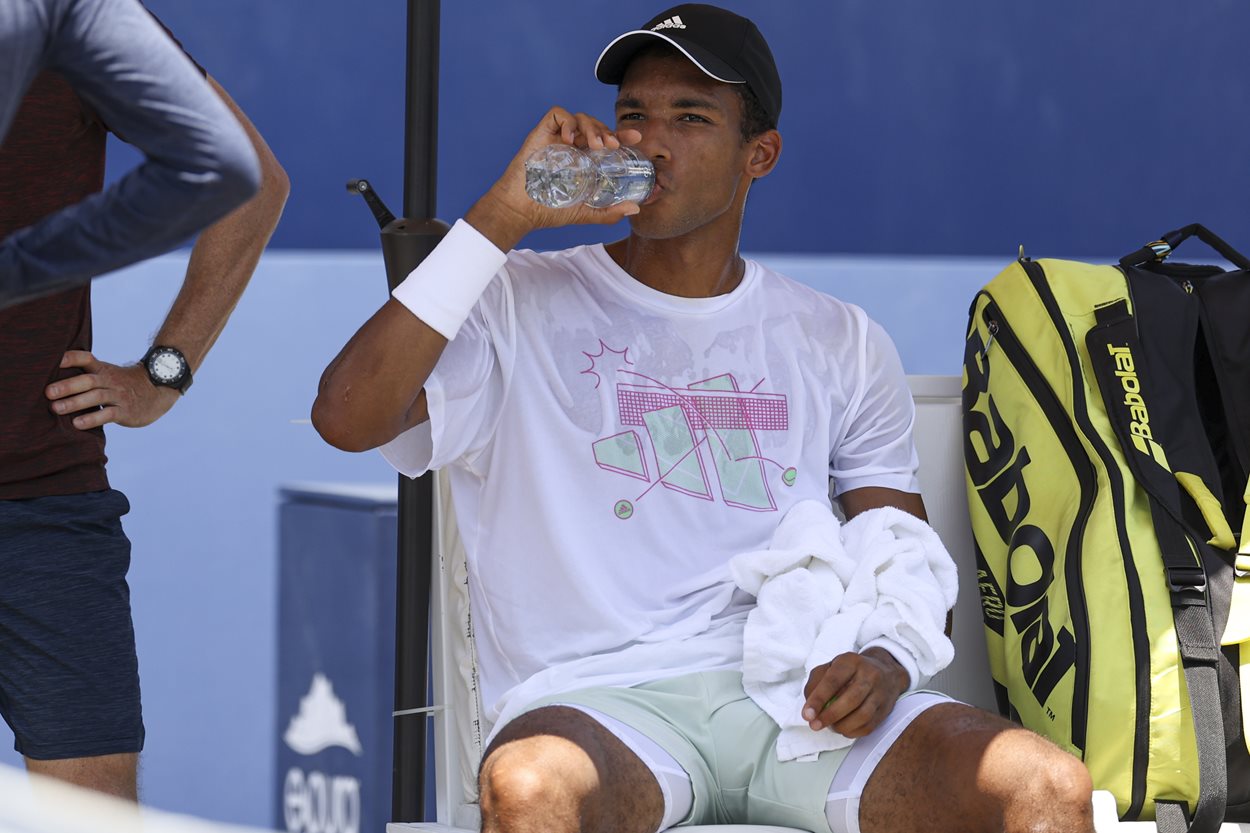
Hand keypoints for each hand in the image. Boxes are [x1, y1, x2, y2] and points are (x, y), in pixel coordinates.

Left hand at [45, 350, 179, 429]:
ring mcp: (119, 396)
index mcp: (103, 370)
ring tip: (56, 409)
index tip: (54, 361)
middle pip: (88, 380)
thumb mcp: (109, 375)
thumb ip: (88, 377)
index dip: (70, 358)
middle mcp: (110, 381)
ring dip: (75, 402)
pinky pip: (108, 414)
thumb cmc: (126, 385)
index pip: (86, 358)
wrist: (159, 391)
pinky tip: (78, 424)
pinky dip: (92, 418)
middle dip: (67, 386)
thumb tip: (54, 385)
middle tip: (48, 392)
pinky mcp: (126, 411)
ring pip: (96, 397)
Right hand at [467, 107, 644, 248]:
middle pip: (596, 126)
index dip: (621, 136)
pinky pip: (558, 114)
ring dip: (592, 127)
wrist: (521, 210)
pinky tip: (570, 140)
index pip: (606, 141)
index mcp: (583, 160)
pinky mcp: (542, 133)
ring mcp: (557, 139)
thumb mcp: (585, 213)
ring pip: (580, 117)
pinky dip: (568, 122)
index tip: (636, 138)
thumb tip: (635, 208)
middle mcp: (572, 147)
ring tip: (594, 145)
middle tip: (612, 146)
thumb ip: (609, 212)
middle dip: (608, 131)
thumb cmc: (549, 210)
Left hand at [801, 648, 909, 737]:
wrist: (885, 671)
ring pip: (863, 715)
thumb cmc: (850, 671)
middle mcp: (869, 675)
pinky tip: (844, 729)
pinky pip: (870, 726)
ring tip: (830, 727)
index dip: (818, 699)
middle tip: (815, 725)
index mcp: (850, 662)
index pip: (833, 681)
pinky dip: (853, 732)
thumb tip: (809, 707)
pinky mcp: (886, 709)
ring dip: (842, 726)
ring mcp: (880, 692)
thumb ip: (815, 683)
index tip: (806, 715)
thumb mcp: (831, 667)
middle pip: (851, 699)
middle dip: (830, 716)